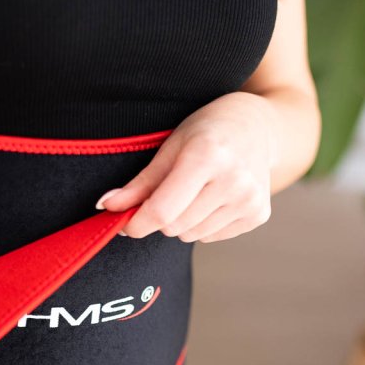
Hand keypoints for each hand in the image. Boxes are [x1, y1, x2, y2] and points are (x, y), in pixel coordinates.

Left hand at [96, 92, 278, 242]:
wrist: (259, 126)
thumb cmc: (207, 130)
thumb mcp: (171, 145)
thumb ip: (140, 182)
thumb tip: (106, 207)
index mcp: (208, 156)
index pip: (161, 211)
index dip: (136, 223)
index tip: (124, 222)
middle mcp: (234, 181)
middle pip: (174, 227)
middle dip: (160, 217)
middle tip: (165, 193)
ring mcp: (250, 200)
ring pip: (191, 235)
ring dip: (181, 221)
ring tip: (194, 190)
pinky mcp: (258, 215)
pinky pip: (211, 237)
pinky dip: (202, 223)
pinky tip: (213, 197)